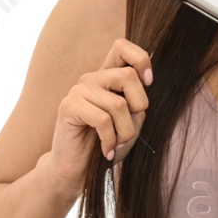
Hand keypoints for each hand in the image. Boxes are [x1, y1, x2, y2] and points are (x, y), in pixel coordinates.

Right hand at [46, 37, 152, 185]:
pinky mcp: (69, 107)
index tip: (148, 83)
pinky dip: (110, 140)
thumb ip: (138, 107)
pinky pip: (102, 119)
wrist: (76, 170)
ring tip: (118, 145)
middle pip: (128, 75)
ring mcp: (79, 91)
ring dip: (125, 132)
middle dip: (139, 105)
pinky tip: (106, 151)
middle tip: (131, 128)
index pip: (122, 47)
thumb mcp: (130, 126)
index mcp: (107, 77)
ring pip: (118, 104)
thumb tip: (145, 90)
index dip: (140, 60)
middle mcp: (92, 79)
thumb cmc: (106, 146)